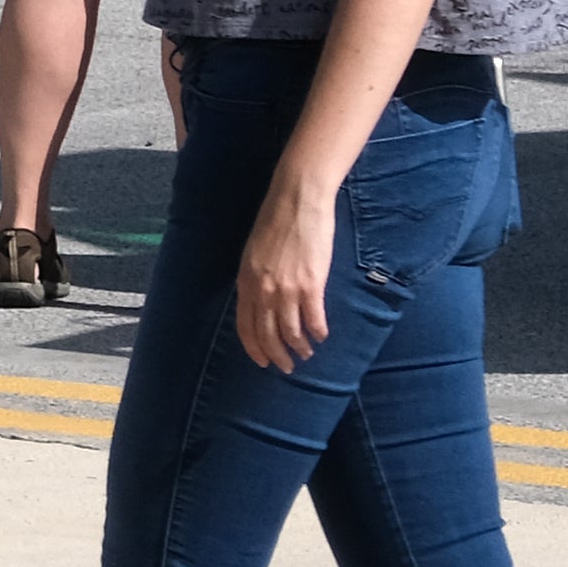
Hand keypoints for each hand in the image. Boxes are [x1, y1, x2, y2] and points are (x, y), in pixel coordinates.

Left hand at [232, 179, 338, 370]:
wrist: (297, 200)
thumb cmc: (276, 221)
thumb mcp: (254, 252)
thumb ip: (256, 277)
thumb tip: (262, 299)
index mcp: (246, 281)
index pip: (245, 326)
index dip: (254, 347)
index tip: (263, 361)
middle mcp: (263, 289)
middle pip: (267, 334)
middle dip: (277, 355)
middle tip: (287, 367)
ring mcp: (287, 288)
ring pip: (291, 331)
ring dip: (300, 347)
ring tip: (307, 354)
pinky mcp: (311, 284)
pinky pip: (313, 318)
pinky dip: (317, 331)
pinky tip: (322, 336)